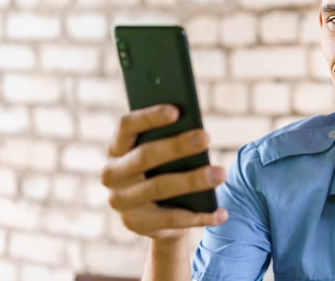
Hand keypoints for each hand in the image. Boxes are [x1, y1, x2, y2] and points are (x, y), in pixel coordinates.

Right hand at [100, 104, 227, 240]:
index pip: (126, 126)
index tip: (176, 110)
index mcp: (117, 147)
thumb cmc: (163, 168)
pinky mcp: (136, 224)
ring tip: (221, 174)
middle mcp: (112, 174)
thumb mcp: (161, 152)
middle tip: (205, 138)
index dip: (149, 117)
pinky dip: (199, 216)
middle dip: (177, 146)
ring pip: (159, 188)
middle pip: (144, 156)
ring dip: (193, 180)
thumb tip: (195, 130)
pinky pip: (171, 219)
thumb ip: (169, 137)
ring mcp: (122, 201)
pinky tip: (221, 212)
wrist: (154, 214)